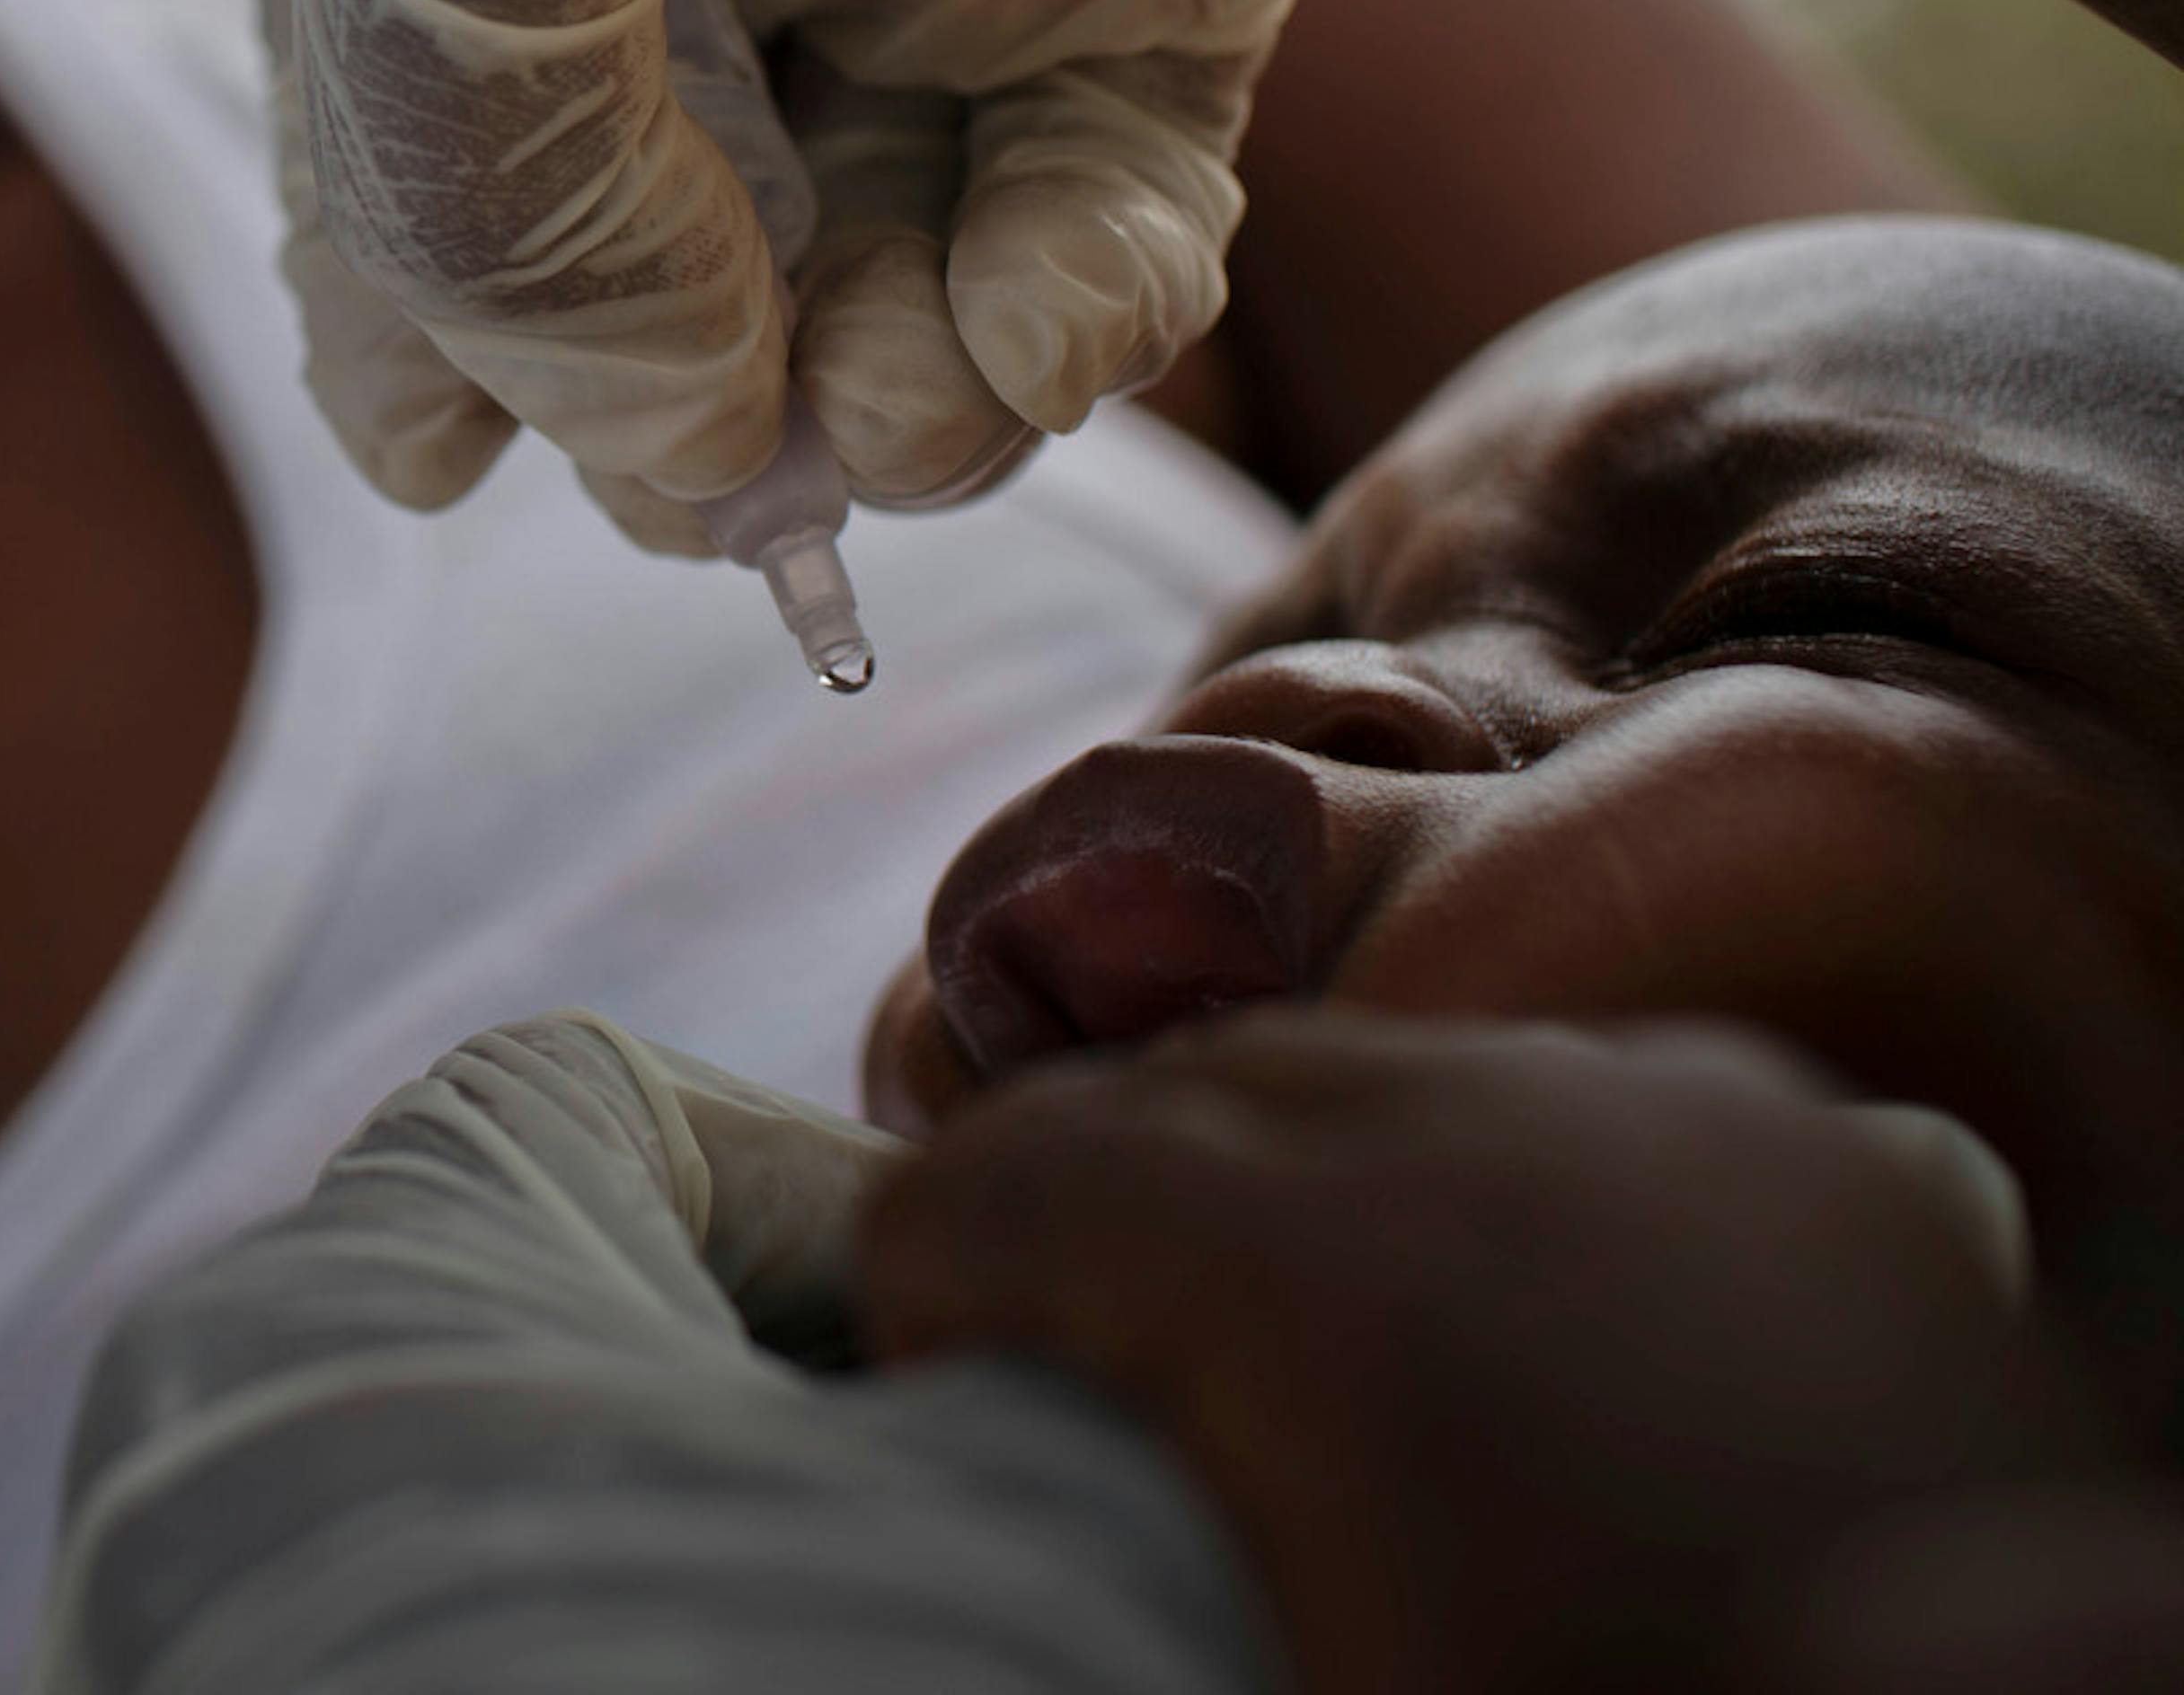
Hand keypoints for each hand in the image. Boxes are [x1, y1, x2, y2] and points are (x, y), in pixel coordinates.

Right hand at [221, 0, 1677, 524]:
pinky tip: (1058, 277)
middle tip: (746, 448)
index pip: (389, 176)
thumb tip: (620, 444)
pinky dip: (1079, 306)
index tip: (464, 467)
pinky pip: (1105, 206)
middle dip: (686, 416)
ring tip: (911, 368)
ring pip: (874, 293)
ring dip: (889, 402)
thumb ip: (469, 128)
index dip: (433, 352)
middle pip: (639, 278)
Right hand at [856, 1010, 2123, 1694]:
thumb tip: (1029, 1497)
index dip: (923, 1269)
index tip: (920, 1360)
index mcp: (1283, 1263)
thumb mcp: (1303, 1652)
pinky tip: (1494, 1271)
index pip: (997, 1182)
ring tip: (1282, 1300)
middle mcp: (1440, 1121)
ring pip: (1369, 1060)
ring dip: (1287, 1158)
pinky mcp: (1774, 1128)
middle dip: (1086, 1191)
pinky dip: (1484, 1160)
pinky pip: (1560, 1084)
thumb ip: (1148, 1501)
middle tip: (1066, 1332)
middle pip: (1172, 1088)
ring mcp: (1626, 1102)